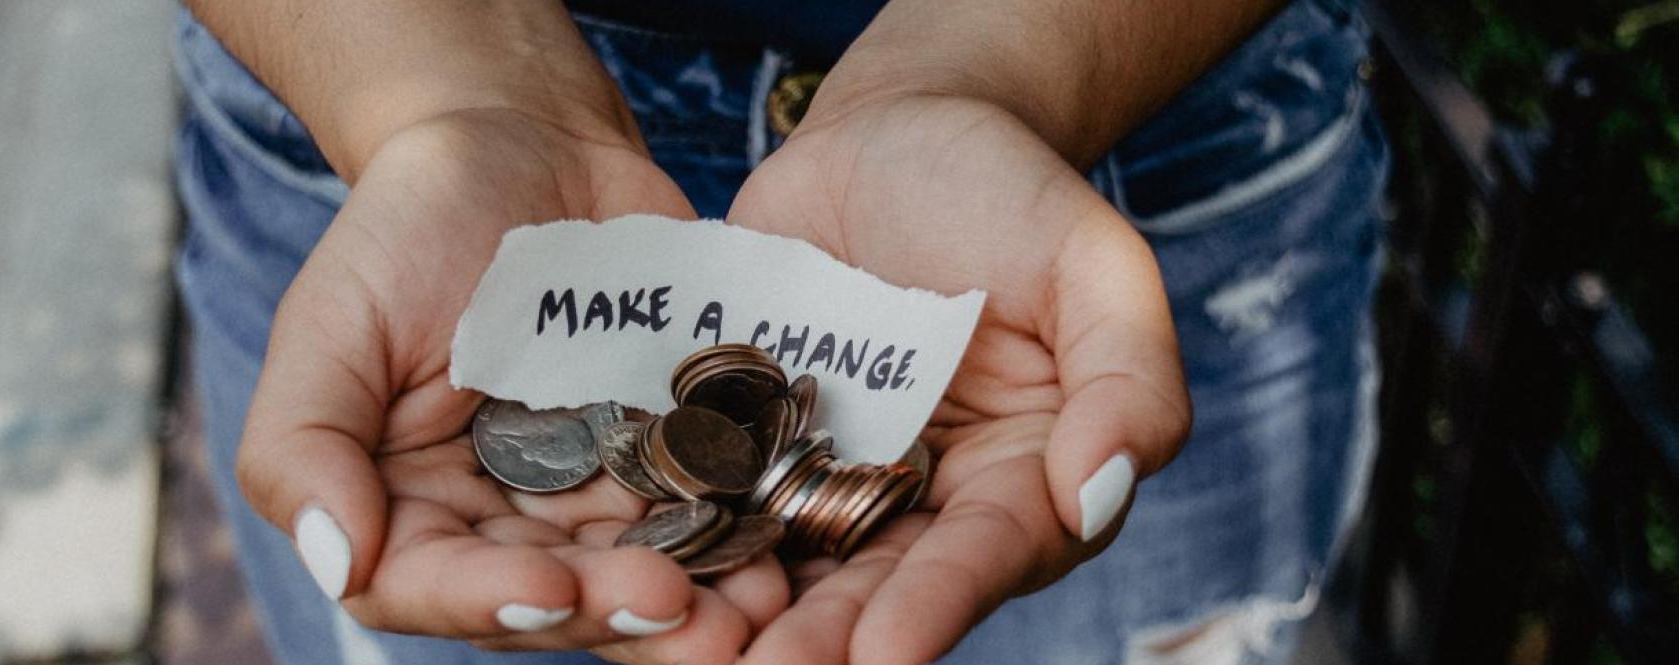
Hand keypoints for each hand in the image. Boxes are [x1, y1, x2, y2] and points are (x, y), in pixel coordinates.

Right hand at [234, 111, 786, 662]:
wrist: (523, 143)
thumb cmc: (407, 228)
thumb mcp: (331, 321)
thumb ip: (303, 445)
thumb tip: (337, 562)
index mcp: (409, 508)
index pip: (432, 587)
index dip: (490, 602)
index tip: (553, 590)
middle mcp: (504, 522)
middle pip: (554, 600)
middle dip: (615, 613)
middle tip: (678, 606)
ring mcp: (596, 494)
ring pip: (642, 572)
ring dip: (699, 600)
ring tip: (752, 605)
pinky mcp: (673, 454)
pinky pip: (712, 506)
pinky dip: (747, 531)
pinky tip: (785, 542)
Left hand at [726, 95, 1190, 663]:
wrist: (896, 129)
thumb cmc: (1012, 190)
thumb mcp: (1093, 264)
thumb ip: (1126, 379)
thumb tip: (1097, 495)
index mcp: (1018, 479)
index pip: (982, 554)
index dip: (935, 604)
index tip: (884, 653)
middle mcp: (920, 499)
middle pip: (874, 582)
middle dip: (824, 636)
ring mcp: (827, 472)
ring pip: (786, 559)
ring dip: (744, 610)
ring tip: (695, 650)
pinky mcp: (748, 436)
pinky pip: (711, 490)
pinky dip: (677, 530)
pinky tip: (631, 563)